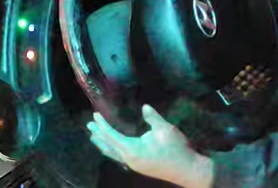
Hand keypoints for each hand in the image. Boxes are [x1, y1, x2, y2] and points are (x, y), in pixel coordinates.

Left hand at [87, 105, 213, 187]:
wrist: (188, 170)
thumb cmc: (176, 149)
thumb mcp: (165, 129)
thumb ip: (152, 117)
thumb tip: (144, 107)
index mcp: (131, 149)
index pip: (111, 135)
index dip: (102, 125)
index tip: (95, 115)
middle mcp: (128, 159)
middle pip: (108, 146)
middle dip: (98, 135)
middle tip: (89, 125)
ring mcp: (134, 165)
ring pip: (112, 154)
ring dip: (103, 144)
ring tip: (94, 136)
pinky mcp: (139, 166)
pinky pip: (119, 157)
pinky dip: (112, 149)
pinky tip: (113, 146)